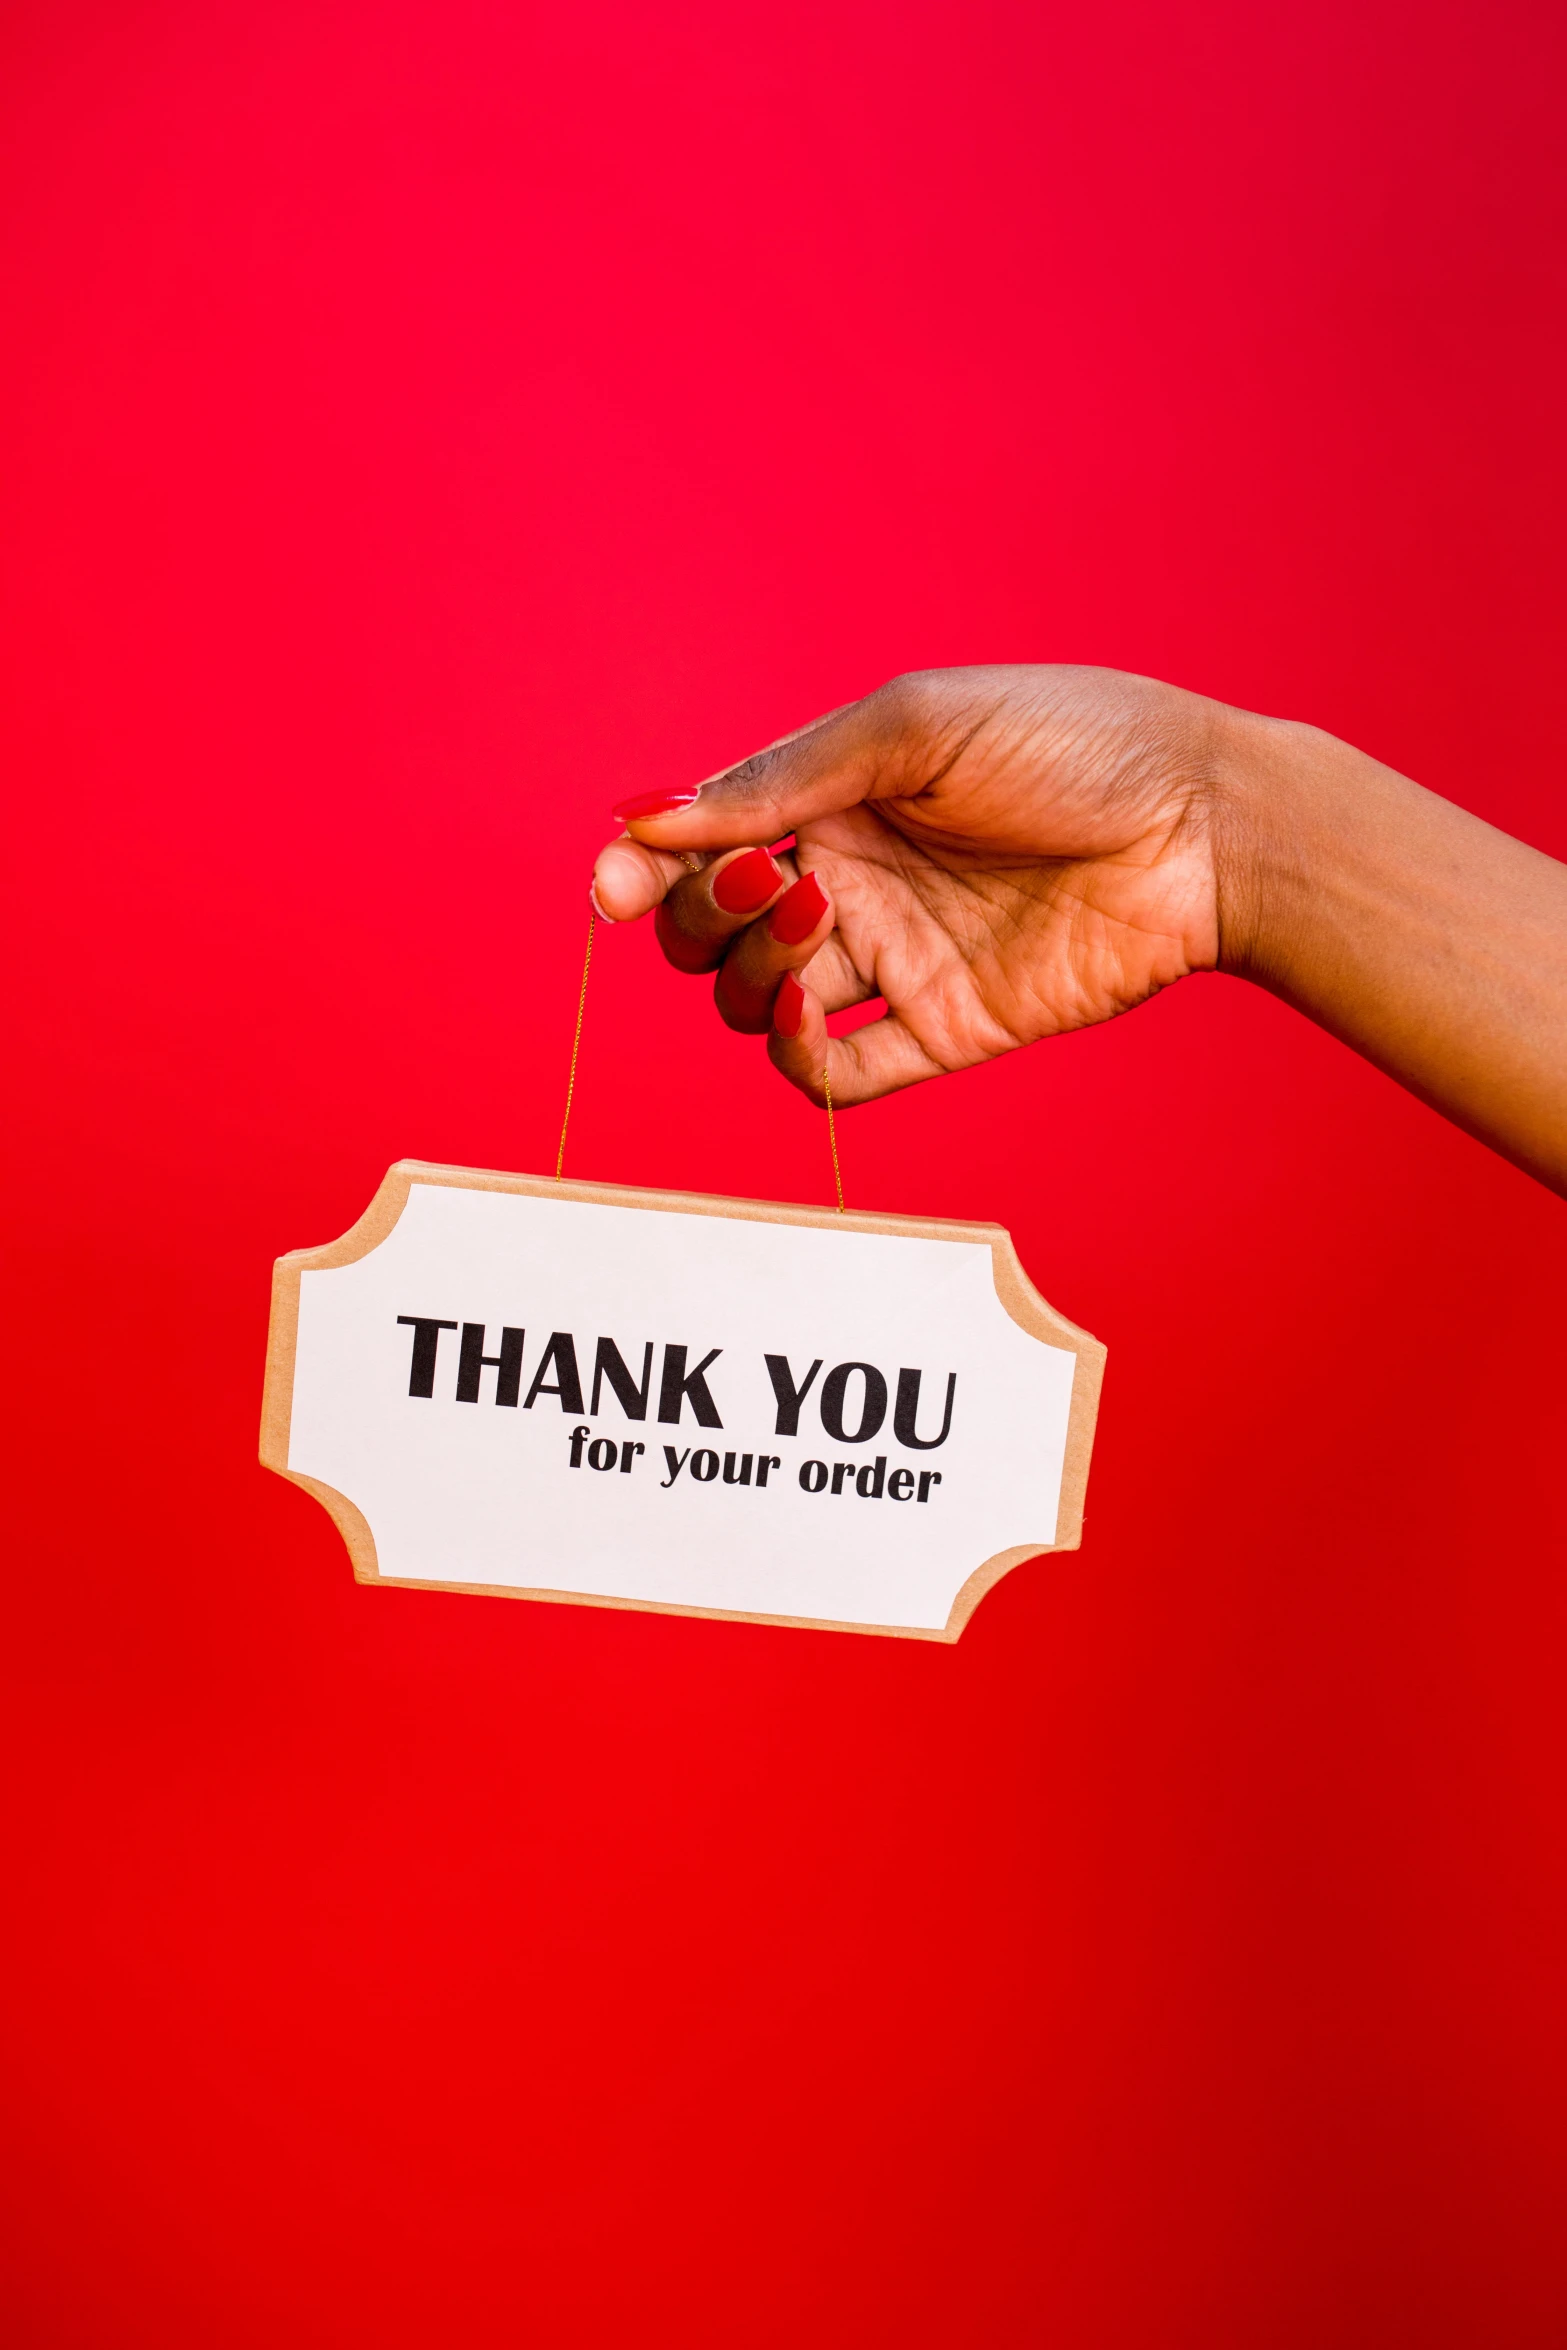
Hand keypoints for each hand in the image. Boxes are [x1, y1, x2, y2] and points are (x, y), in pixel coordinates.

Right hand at [590, 665, 1231, 1105]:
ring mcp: (892, 959)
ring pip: (756, 1001)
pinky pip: (835, 1074)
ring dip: (752, 973)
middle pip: (709, 931)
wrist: (1205, 824)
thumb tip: (649, 818)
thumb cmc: (1074, 741)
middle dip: (703, 915)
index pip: (701, 845)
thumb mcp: (914, 727)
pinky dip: (795, 1060)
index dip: (643, 869)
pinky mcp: (941, 1028)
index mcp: (834, 795)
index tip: (610, 887)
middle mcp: (851, 879)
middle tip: (770, 882)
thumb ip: (784, 777)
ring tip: (819, 922)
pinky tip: (805, 1017)